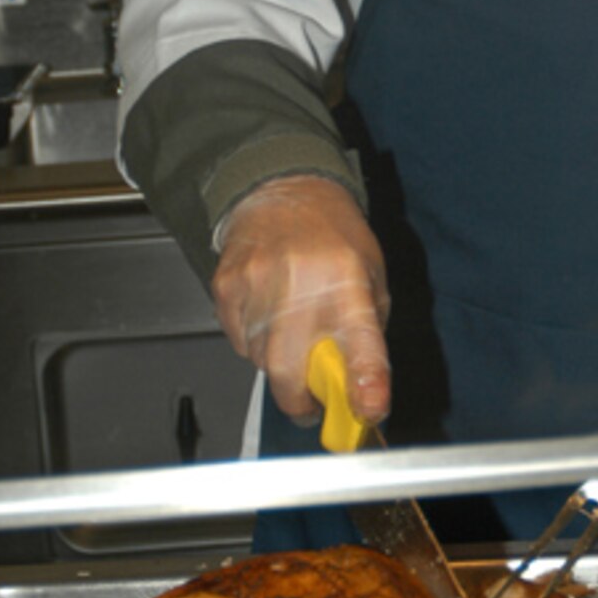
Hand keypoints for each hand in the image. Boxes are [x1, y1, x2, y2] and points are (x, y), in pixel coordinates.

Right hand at [212, 175, 390, 425]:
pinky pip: (236, 340)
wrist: (283, 187)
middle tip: (310, 402)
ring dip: (277, 363)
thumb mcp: (371, 275)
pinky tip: (266, 311)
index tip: (369, 410)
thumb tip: (360, 388)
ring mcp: (258, 286)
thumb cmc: (333, 235)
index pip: (362, 344)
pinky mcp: (227, 287)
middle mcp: (302, 285)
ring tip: (290, 328)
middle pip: (289, 371)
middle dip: (300, 400)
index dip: (365, 383)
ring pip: (259, 360)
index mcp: (349, 284)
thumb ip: (367, 330)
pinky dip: (252, 340)